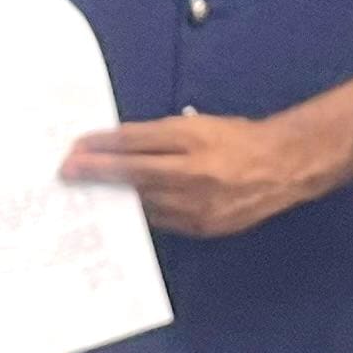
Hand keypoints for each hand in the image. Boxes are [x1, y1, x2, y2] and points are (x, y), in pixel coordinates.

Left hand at [61, 111, 317, 238]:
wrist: (284, 167)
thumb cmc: (238, 139)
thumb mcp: (198, 125)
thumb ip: (160, 137)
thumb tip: (119, 147)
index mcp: (192, 139)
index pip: (135, 141)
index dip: (102, 145)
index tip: (76, 148)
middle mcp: (193, 172)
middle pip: (134, 173)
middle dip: (97, 173)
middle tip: (68, 172)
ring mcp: (198, 204)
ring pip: (144, 202)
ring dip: (114, 197)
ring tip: (88, 194)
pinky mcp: (203, 227)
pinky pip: (162, 221)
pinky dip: (141, 213)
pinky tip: (123, 210)